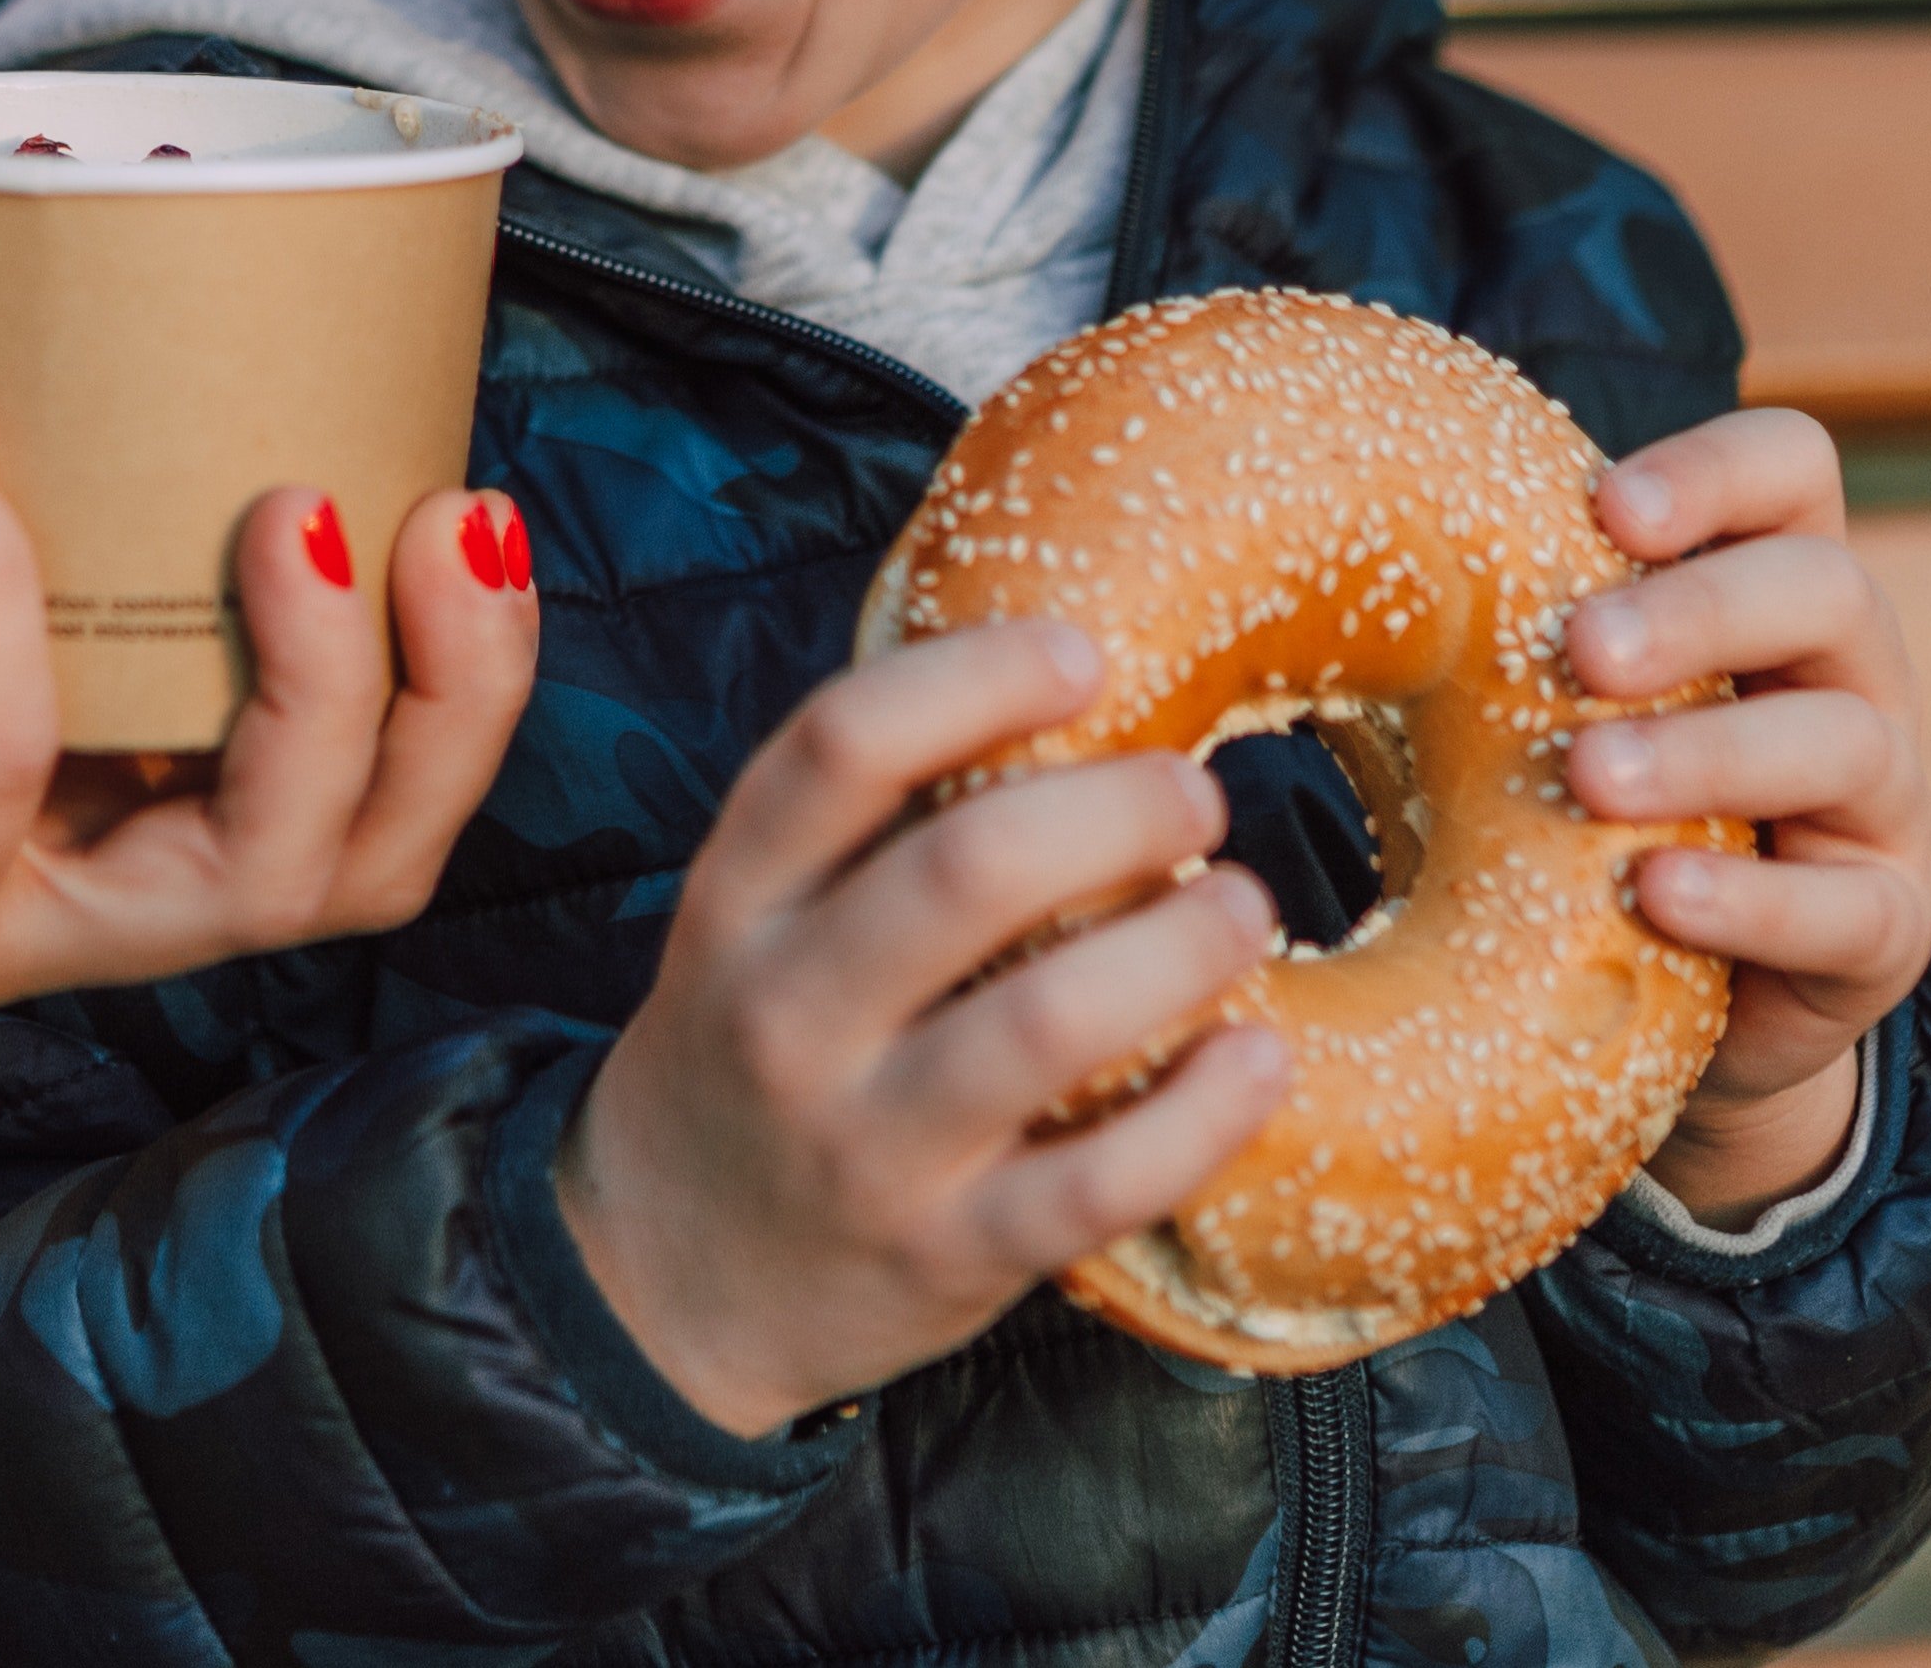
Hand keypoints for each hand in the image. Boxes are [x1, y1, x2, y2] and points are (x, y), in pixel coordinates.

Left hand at [0, 409, 535, 1016]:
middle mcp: (86, 887)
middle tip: (434, 512)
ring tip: (289, 508)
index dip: (466, 676)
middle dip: (447, 700)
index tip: (470, 490)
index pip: (372, 800)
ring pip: (239, 882)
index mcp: (134, 795)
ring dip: (305, 690)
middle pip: (355, 864)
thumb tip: (117, 153)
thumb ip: (23, 369)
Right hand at [555, 626, 1289, 1439]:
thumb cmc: (757, 1050)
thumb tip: (1064, 680)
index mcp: (738, 900)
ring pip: (1043, 1025)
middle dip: (1117, 810)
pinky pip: (1093, 1188)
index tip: (1083, 653)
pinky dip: (1200, 1119)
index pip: (843, 746)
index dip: (977, 677)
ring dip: (1178, 948)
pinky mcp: (944, 1256)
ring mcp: (864, 1146)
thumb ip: (865, 822)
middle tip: (1196, 794)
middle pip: (965, 871)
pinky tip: (1261, 1058)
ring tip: (1245, 909)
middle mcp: (788, 1015)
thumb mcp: (753, 919)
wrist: (669, 1277)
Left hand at [1562, 408, 1930, 1224]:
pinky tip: (1658, 895)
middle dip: (1700, 610)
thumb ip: (1491, 629)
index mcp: (1768, 583)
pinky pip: (1852, 909)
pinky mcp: (1883, 929)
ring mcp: (1881, 802)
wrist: (1683, 1006)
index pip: (1792, 468)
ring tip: (1590, 779)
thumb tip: (1306, 553)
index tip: (1606, 506)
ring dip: (1712, 753)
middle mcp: (1847, 673)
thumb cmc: (1589, 808)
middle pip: (1825, 589)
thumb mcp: (1548, 702)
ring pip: (1845, 742)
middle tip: (1582, 650)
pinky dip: (1754, 902)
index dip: (1716, 470)